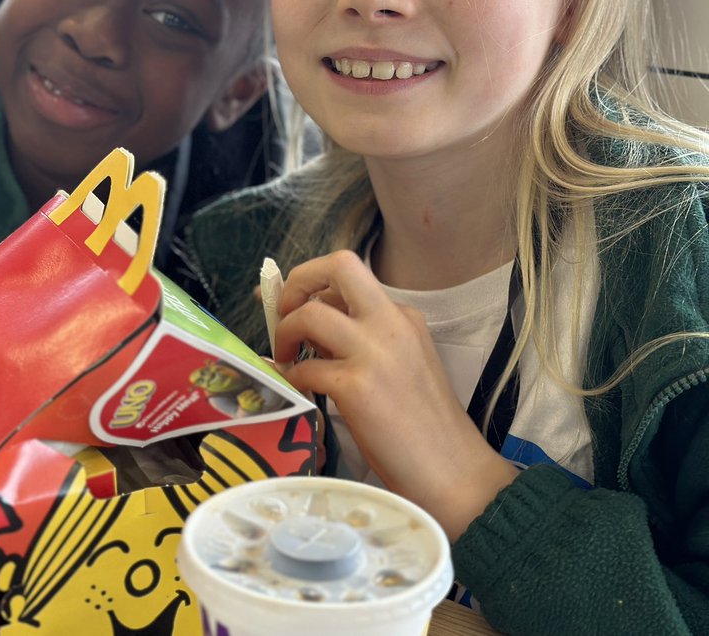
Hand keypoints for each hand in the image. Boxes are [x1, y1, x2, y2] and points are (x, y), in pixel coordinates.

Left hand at [274, 250, 516, 538]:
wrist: (455, 472)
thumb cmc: (424, 427)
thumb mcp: (399, 365)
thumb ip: (360, 341)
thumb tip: (306, 330)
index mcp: (403, 317)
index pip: (350, 279)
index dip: (312, 285)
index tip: (290, 303)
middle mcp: (392, 324)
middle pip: (339, 265)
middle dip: (299, 280)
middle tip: (283, 313)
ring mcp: (375, 353)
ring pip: (311, 313)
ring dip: (286, 332)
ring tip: (285, 359)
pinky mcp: (358, 387)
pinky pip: (305, 368)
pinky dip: (291, 378)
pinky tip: (296, 391)